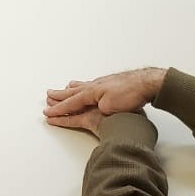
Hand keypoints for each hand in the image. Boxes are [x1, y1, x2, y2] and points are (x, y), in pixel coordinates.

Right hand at [44, 67, 165, 135]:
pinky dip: (84, 86)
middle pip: (72, 92)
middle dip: (59, 95)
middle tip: (48, 95)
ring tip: (64, 87)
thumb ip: (99, 109)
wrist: (146, 83)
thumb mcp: (111, 107)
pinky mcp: (111, 84)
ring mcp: (102, 84)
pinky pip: (91, 85)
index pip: (71, 102)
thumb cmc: (130, 93)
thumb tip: (97, 110)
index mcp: (91, 92)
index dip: (59, 109)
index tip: (48, 112)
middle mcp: (94, 86)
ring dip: (71, 89)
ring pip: (82, 86)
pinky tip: (87, 86)